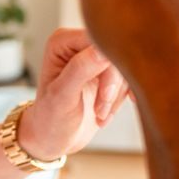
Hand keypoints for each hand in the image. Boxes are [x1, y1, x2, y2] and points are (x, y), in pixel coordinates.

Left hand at [15, 27, 131, 159]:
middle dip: (111, 86)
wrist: (54, 138)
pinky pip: (128, 78)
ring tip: (99, 115)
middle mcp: (79, 44)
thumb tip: (103, 50)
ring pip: (124, 68)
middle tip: (100, 111)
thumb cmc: (50, 118)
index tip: (105, 96)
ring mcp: (94, 57)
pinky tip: (107, 114)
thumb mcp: (62, 95)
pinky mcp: (106, 72)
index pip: (99, 42)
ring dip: (114, 97)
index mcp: (62, 40)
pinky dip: (120, 99)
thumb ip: (80, 69)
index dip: (108, 68)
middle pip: (115, 54)